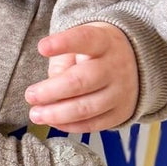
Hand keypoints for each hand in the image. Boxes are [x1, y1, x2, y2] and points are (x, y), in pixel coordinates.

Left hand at [25, 22, 139, 131]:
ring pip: (87, 107)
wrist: (136, 64)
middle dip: (51, 91)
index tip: (42, 47)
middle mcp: (115, 66)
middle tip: (30, 95)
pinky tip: (54, 122)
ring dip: (57, 114)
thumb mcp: (81, 43)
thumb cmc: (96, 52)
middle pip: (81, 81)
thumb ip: (63, 61)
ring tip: (36, 114)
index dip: (63, 43)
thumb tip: (50, 90)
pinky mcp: (120, 112)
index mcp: (104, 42)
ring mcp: (121, 91)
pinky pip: (94, 124)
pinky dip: (70, 126)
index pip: (85, 39)